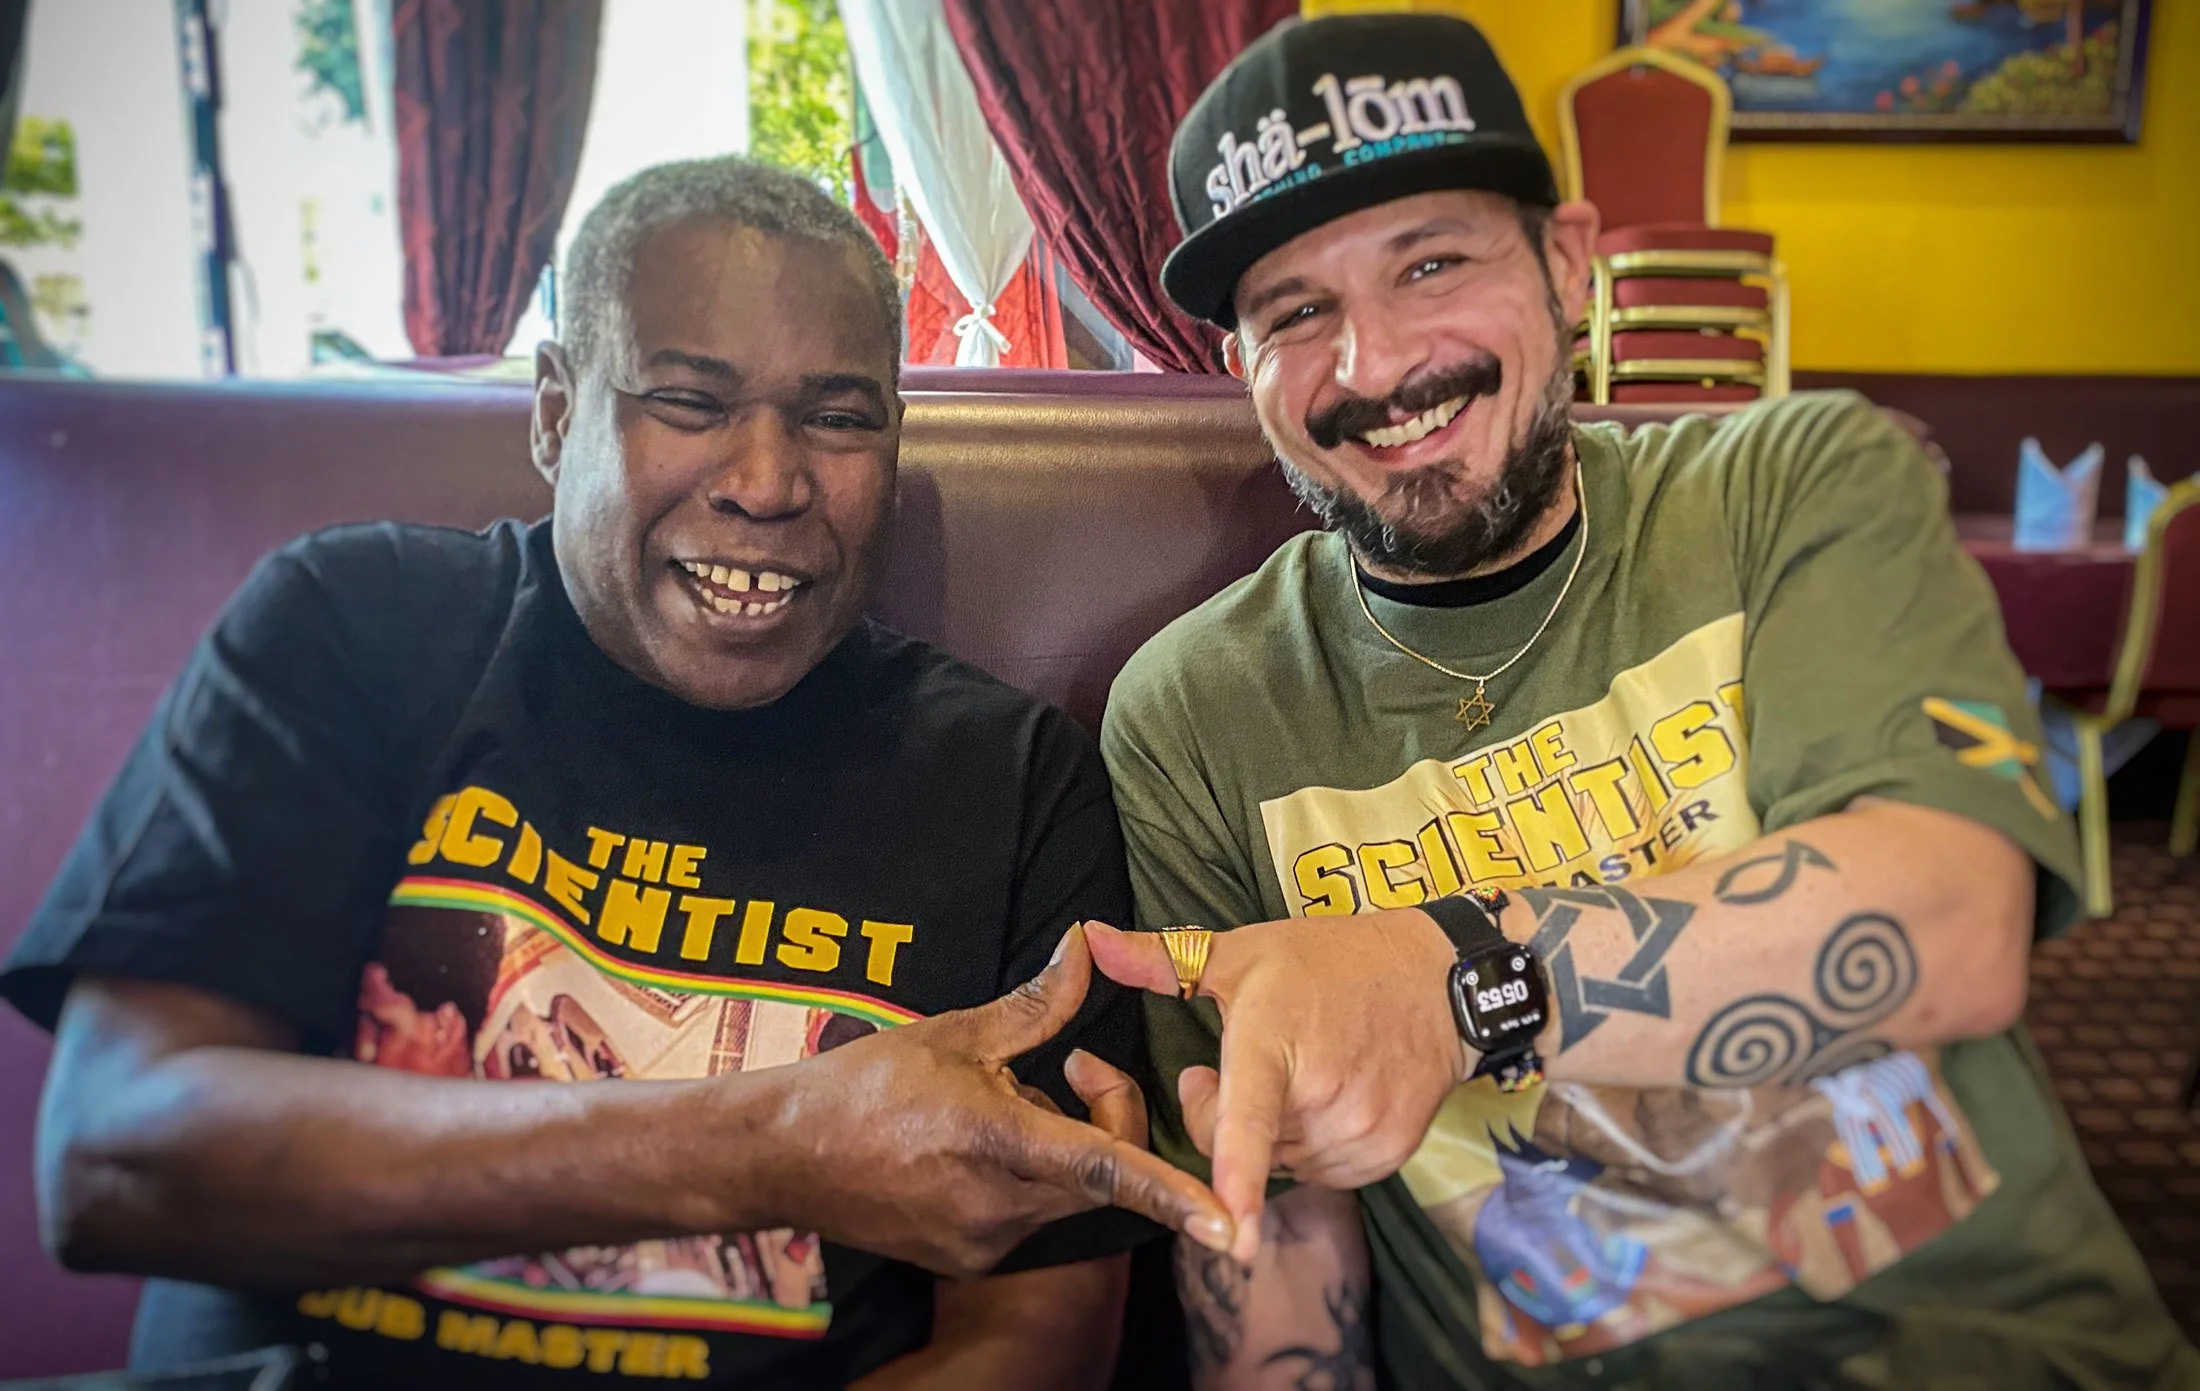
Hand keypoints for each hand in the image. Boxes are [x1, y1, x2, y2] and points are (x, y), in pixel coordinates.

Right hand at [767, 924, 1231, 1276]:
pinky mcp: (968, 1259)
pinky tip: (976, 1149)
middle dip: (1108, 1119)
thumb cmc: (863, 1086)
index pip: (1107, 1169)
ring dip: (1065, 1151)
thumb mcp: (954, 1032)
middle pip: (1101, 1174)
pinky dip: (1029, 1179)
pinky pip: (1030, 1216)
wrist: (780, 1157)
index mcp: (999, 1142)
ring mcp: (983, 1242)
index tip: (1227, 1224)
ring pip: (1068, 1196)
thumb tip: (1088, 946)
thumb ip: (1036, 1003)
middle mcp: (998, 1205)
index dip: (1174, 1195)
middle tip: (1073, 1067)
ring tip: (1005, 1107)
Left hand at [1085, 912, 1461, 1262]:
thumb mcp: (1242, 952)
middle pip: (1239, 1148)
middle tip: (1252, 1066)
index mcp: (1272, 1045)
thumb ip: (1159, 958)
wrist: (1440, 977)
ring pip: (1282, 1166)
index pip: (1248, 1121)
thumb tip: (1088, 935)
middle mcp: (1320, 1096)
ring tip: (1300, 1074)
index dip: (1238, 1180)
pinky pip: (1325, 1174)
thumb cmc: (1330, 961)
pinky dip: (1316, 1147)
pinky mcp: (1389, 1153)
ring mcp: (1359, 1130)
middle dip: (1226, 1117)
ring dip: (1276, 1135)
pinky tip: (1333, 1098)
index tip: (1234, 1237)